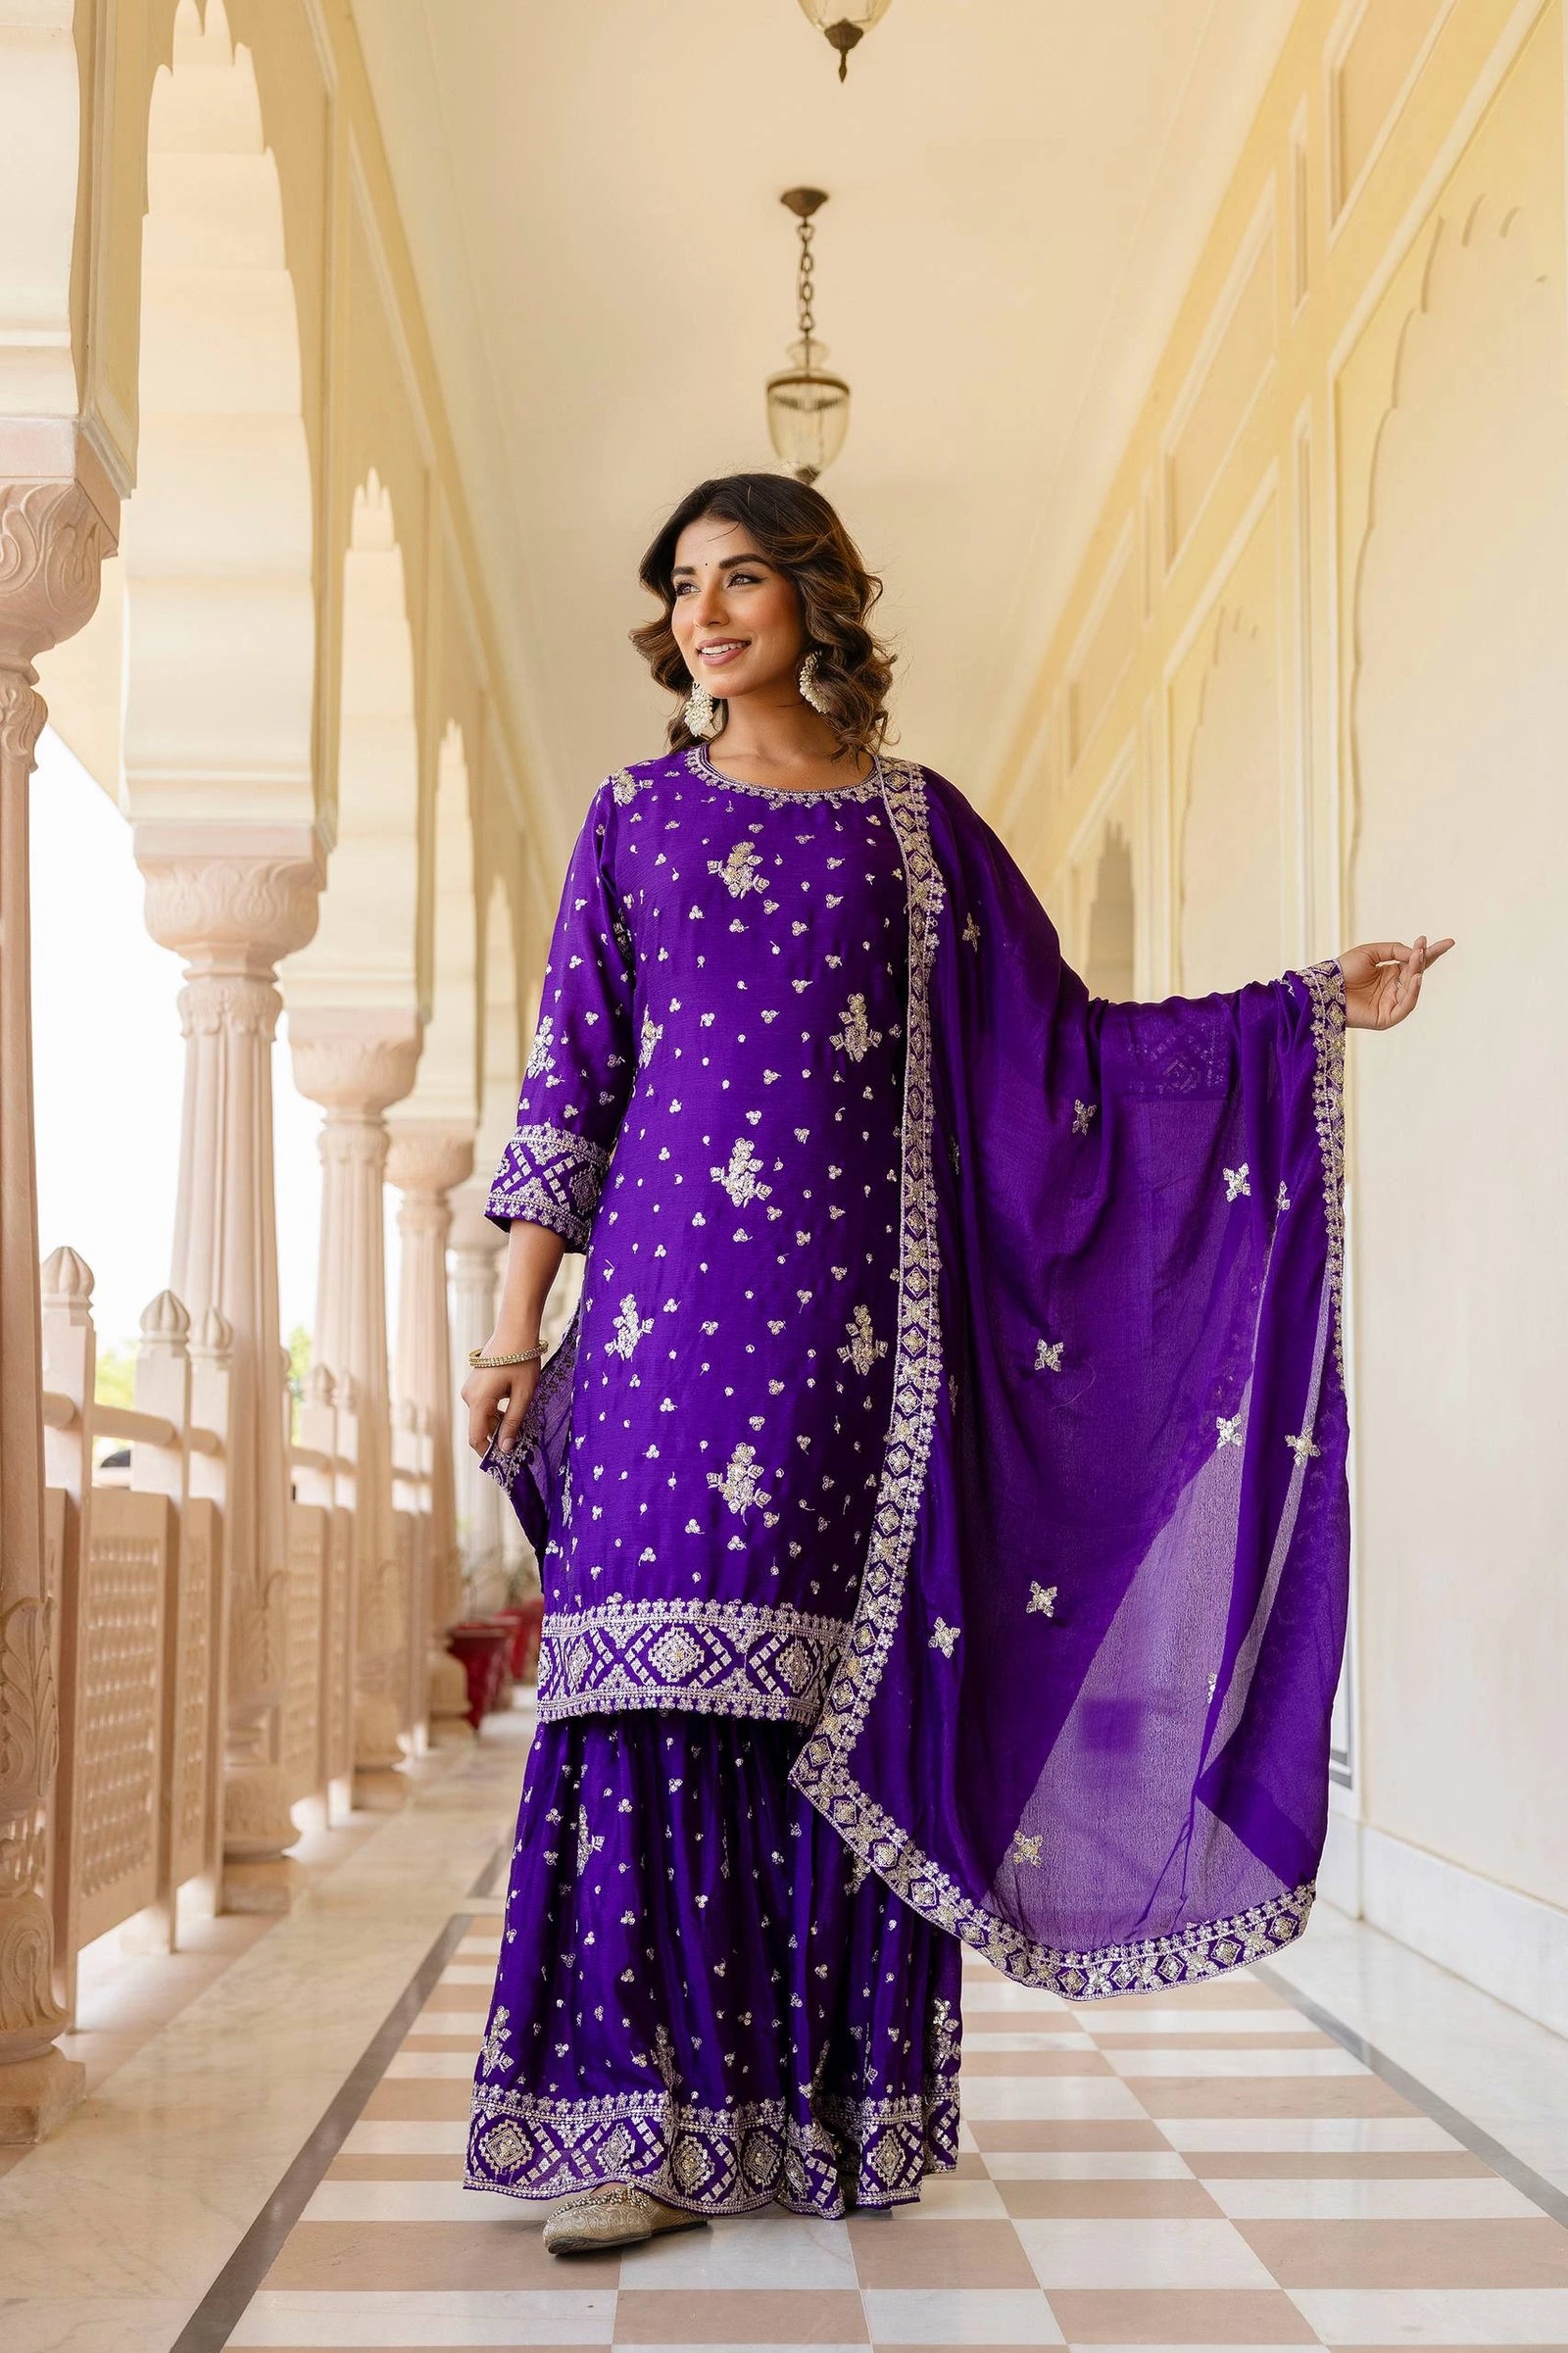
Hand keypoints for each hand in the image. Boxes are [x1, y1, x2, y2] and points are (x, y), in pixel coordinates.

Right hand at [460, 1341, 540, 1458]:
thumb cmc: (522, 1360)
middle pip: (481, 1428)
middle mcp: (469, 1396)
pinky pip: (484, 1405)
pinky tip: (515, 1407)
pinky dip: (497, 1411)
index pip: (476, 1437)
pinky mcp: (475, 1383)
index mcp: (478, 1400)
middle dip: (498, 1437)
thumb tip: (505, 1449)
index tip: (505, 1462)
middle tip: (522, 1443)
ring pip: (483, 1417)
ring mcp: (470, 1388)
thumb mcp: (523, 1394)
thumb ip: (513, 1422)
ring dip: (500, 1423)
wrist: (516, 1329)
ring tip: (523, 1423)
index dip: (488, 1452)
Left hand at [1336, 935, 1453, 1030]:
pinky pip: (1405, 1007)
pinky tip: (1415, 978)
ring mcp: (1391, 1004)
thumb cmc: (1344, 969)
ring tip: (1418, 959)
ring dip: (1417, 973)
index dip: (1431, 953)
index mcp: (1391, 973)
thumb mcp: (1371, 952)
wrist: (1324, 987)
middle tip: (1425, 946)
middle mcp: (1393, 988)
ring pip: (1412, 989)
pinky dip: (1412, 993)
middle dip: (1423, 960)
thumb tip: (1416, 953)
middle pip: (1417, 974)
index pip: (1416, 962)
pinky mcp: (1386, 1018)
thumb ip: (1395, 950)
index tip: (1449, 942)